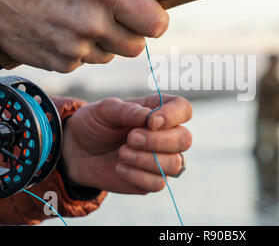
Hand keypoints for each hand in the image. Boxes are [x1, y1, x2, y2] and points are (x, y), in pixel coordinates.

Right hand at [0, 0, 168, 71]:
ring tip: (81, 20)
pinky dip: (83, 51)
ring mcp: (75, 47)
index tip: (150, 13)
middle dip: (132, 33)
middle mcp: (91, 23)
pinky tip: (64, 31)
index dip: (157, 19)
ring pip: (113, 55)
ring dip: (106, 42)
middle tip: (113, 15)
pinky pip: (88, 62)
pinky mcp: (62, 64)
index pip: (155, 23)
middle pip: (137, 45)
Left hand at [62, 95, 191, 193]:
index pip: (183, 109)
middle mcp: (167, 134)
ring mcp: (162, 159)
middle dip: (158, 141)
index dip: (173, 116)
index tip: (151, 122)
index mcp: (160, 111)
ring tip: (122, 153)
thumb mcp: (104, 110)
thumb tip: (148, 116)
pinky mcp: (152, 180)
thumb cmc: (95, 124)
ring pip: (175, 164)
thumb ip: (127, 109)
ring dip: (147, 160)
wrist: (78, 151)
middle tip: (130, 138)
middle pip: (184, 139)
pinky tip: (120, 168)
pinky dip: (138, 176)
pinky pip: (159, 183)